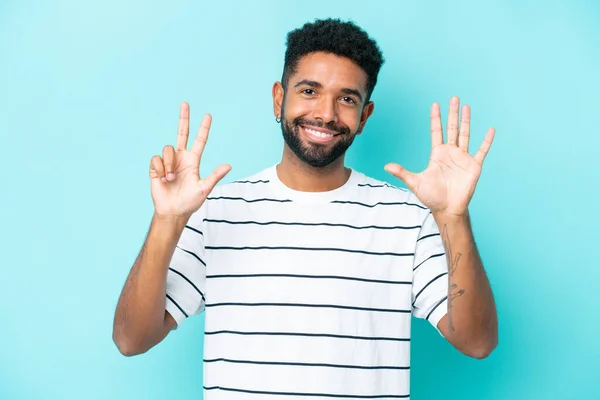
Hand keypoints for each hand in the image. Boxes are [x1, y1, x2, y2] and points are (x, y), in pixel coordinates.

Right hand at [149, 102, 230, 218]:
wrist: (172, 211)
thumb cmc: (189, 202)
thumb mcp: (204, 189)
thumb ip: (214, 176)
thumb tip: (229, 165)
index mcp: (193, 161)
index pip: (199, 141)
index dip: (203, 129)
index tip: (208, 116)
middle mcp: (181, 158)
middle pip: (182, 133)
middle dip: (184, 119)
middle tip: (185, 104)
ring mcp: (168, 162)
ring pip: (167, 149)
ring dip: (169, 164)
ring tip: (170, 179)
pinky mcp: (156, 167)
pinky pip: (156, 159)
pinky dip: (160, 169)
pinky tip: (162, 179)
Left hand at [384, 96, 494, 216]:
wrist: (447, 209)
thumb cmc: (432, 197)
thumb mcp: (415, 183)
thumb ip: (402, 173)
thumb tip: (386, 167)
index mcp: (437, 154)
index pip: (436, 131)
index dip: (436, 118)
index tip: (435, 104)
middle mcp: (451, 153)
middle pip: (452, 128)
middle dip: (452, 113)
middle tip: (453, 98)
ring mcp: (463, 158)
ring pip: (465, 134)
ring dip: (466, 121)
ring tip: (466, 107)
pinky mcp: (474, 165)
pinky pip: (481, 150)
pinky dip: (486, 140)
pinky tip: (490, 129)